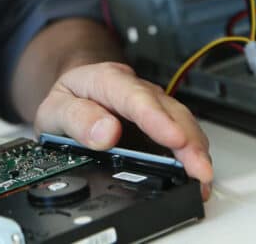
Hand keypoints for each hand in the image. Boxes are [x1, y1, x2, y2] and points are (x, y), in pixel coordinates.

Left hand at [33, 62, 213, 199]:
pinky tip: (197, 172)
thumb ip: (75, 118)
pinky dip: (192, 153)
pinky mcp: (161, 119)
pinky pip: (182, 132)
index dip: (155, 118)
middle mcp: (133, 88)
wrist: (73, 96)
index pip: (132, 95)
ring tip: (201, 177)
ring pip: (181, 120)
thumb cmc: (66, 102)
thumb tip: (105, 133)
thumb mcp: (54, 110)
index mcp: (104, 79)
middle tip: (198, 169)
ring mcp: (151, 103)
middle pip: (167, 109)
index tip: (173, 139)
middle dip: (187, 140)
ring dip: (195, 148)